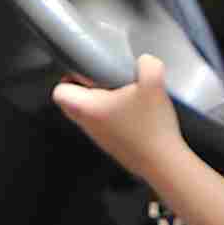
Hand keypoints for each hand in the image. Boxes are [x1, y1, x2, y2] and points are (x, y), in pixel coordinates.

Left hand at [49, 56, 184, 174]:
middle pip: (71, 103)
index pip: (59, 91)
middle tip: (105, 81)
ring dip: (100, 102)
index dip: (69, 76)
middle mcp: (88, 125)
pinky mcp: (111, 145)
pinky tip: (135, 112)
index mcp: (87, 108)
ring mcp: (98, 138)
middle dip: (85, 88)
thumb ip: (147, 63)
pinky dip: (113, 116)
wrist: (164, 163)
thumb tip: (144, 61)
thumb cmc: (152, 127)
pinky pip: (103, 125)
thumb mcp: (154, 82)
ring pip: (87, 114)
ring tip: (124, 95)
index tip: (88, 72)